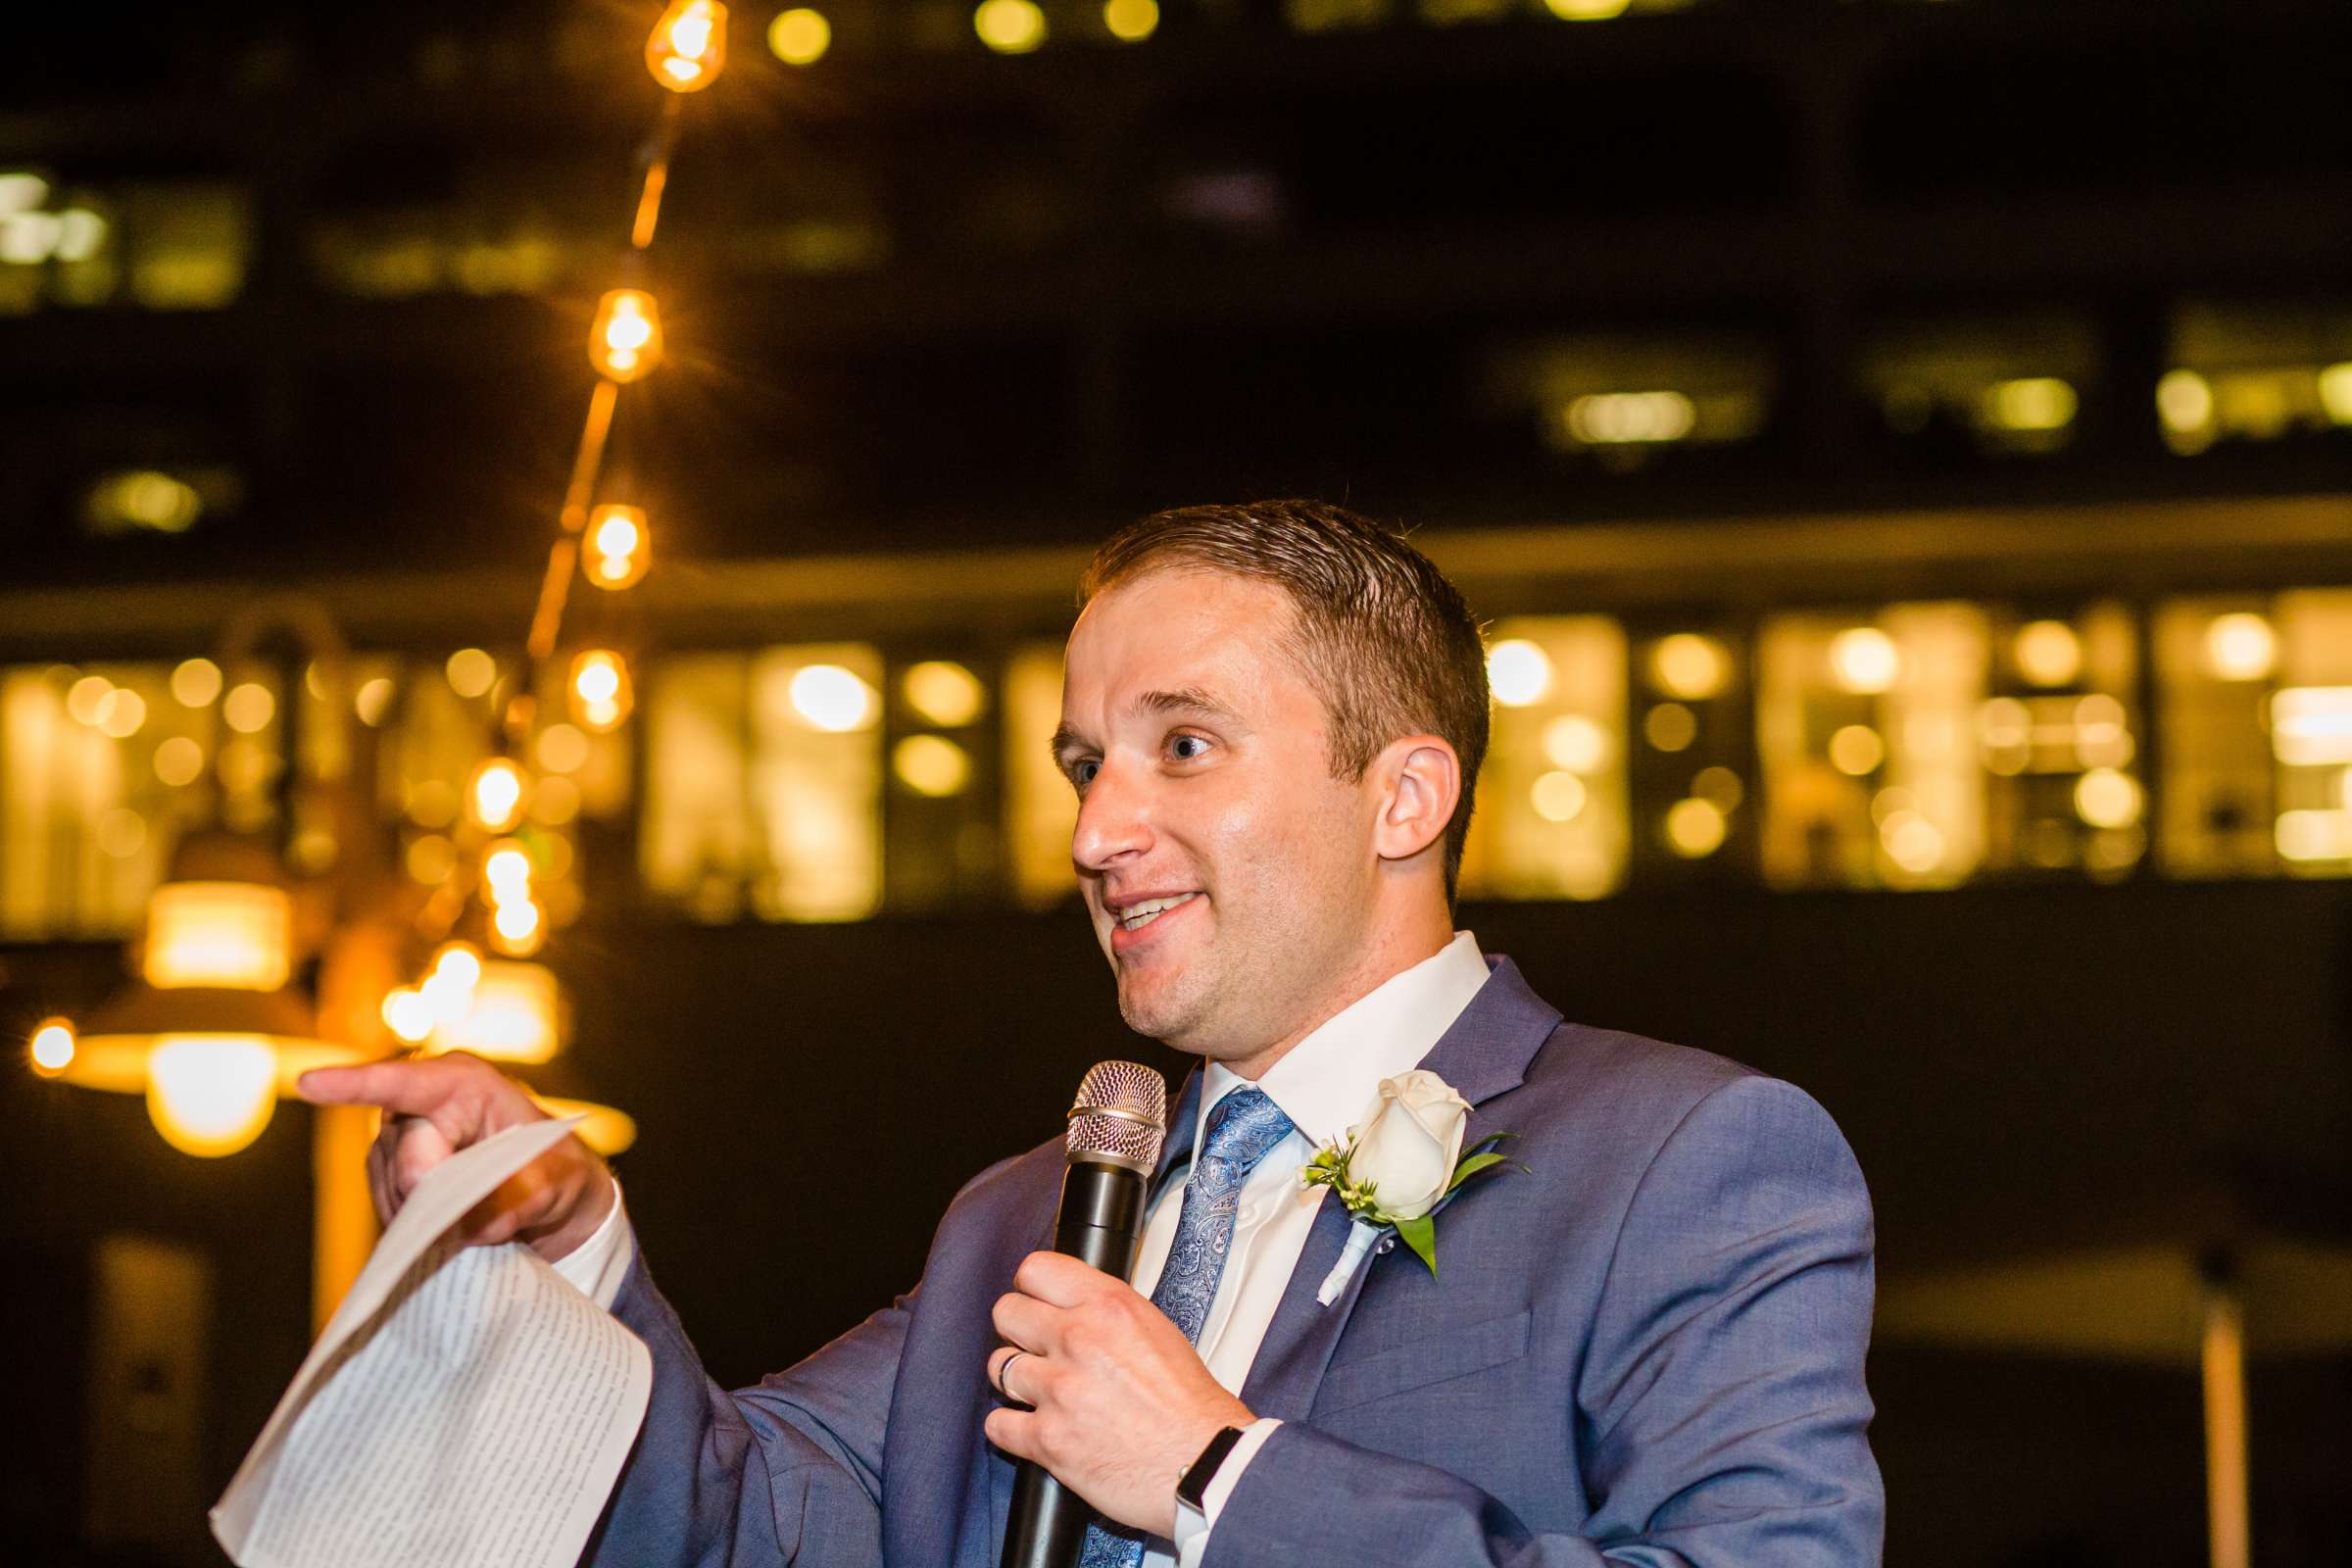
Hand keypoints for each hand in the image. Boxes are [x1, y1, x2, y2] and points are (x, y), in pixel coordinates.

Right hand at [295, 1051, 615, 1264]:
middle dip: (443, 1199)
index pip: (403, 1083)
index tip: (308, 1084)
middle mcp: (419, 1105)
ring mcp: (397, 1142)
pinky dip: (421, 1228)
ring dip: (436, 1218)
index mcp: (463, 1083)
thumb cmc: (554, 1171)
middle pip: (406, 1163)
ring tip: (484, 1217)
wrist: (547, 1196)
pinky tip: (453, 1227)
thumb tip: (468, 1223)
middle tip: (491, 1220)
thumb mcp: (554, 1183)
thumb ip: (514, 1199)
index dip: (354, 1084)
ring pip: (394, 1193)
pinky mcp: (388, 1176)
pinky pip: (390, 1211)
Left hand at [984, 1251, 1252, 1538]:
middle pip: (1006, 1313)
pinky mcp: (1047, 1439)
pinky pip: (997, 1424)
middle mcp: (1078, 1339)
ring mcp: (1058, 1390)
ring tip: (1042, 1393)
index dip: (1031, 1288)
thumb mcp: (1157, 1329)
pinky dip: (1012, 1429)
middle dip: (1018, 1331)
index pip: (1036, 1270)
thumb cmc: (1191, 1406)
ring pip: (999, 1367)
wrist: (1204, 1465)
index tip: (1035, 1301)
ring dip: (1018, 1382)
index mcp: (1109, 1306)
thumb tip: (1075, 1309)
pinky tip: (1034, 1428)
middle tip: (1036, 1349)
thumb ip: (1108, 1314)